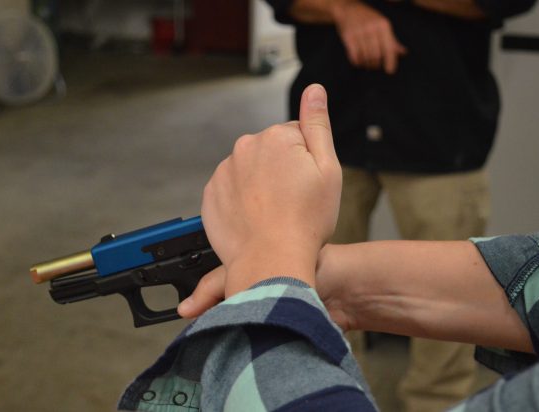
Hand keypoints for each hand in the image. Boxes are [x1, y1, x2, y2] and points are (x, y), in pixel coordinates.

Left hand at [178, 84, 341, 316]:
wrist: (272, 261)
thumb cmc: (306, 221)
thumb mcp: (327, 169)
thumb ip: (317, 124)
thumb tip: (315, 90)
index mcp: (275, 137)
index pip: (296, 137)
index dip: (306, 162)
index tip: (307, 185)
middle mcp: (244, 148)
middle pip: (269, 152)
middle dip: (281, 170)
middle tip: (292, 202)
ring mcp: (224, 172)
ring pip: (248, 171)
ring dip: (259, 185)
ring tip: (273, 214)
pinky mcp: (210, 195)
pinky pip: (230, 190)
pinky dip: (240, 201)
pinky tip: (254, 219)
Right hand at [331, 0, 406, 73]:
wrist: (348, 9)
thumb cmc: (368, 18)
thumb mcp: (382, 25)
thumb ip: (392, 40)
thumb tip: (403, 53)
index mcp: (383, 25)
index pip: (389, 47)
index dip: (390, 61)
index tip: (390, 71)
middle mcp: (372, 28)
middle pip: (376, 55)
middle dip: (376, 64)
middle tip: (375, 66)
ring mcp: (359, 32)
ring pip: (365, 56)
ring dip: (366, 64)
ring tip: (367, 64)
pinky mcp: (348, 37)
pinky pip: (354, 55)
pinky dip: (357, 62)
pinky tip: (358, 62)